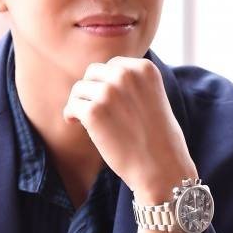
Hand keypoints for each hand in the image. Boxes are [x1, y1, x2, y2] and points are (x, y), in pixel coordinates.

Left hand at [62, 56, 196, 201]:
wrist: (161, 168)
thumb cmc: (158, 138)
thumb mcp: (154, 97)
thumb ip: (132, 84)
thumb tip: (103, 78)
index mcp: (144, 68)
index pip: (113, 64)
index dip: (106, 82)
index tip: (107, 99)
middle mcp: (126, 74)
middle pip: (93, 72)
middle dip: (91, 90)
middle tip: (94, 109)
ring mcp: (109, 92)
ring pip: (79, 89)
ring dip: (79, 103)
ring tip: (85, 119)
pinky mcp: (94, 112)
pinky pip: (72, 106)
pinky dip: (71, 115)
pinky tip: (75, 123)